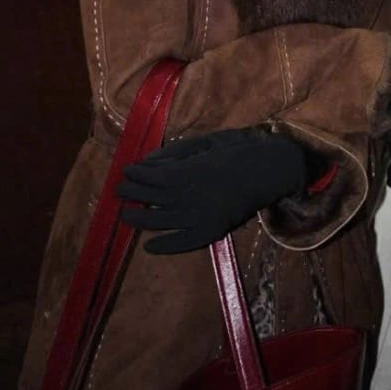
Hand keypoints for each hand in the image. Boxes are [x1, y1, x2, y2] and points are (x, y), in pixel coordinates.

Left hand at [117, 127, 305, 253]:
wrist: (270, 169)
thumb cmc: (237, 151)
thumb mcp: (207, 142)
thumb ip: (177, 152)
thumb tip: (147, 162)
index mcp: (191, 172)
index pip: (153, 177)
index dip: (137, 175)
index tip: (126, 172)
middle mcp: (193, 196)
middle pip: (153, 199)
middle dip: (133, 194)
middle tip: (120, 191)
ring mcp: (203, 216)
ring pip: (163, 221)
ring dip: (140, 220)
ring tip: (126, 216)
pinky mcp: (213, 231)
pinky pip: (185, 243)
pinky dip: (166, 247)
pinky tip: (151, 247)